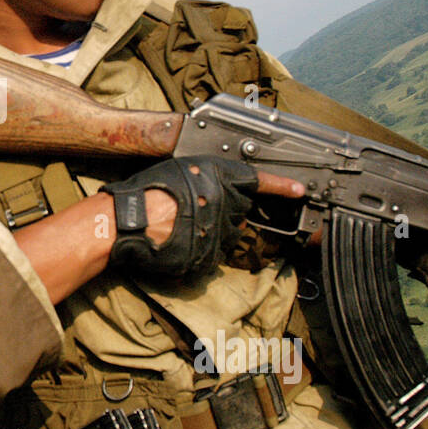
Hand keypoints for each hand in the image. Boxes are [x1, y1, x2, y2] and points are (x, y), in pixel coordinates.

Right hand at [101, 156, 304, 279]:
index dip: (282, 186)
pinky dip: (199, 251)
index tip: (300, 191)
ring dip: (212, 232)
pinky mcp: (210, 258)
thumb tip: (214, 188)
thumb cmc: (146, 191)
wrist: (127, 222)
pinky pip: (211, 255)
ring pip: (227, 235)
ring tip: (182, 226)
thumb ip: (206, 179)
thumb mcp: (179, 170)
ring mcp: (220, 234)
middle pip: (240, 212)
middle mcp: (226, 206)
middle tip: (195, 210)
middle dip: (225, 212)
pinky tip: (178, 242)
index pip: (258, 181)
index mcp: (219, 179)